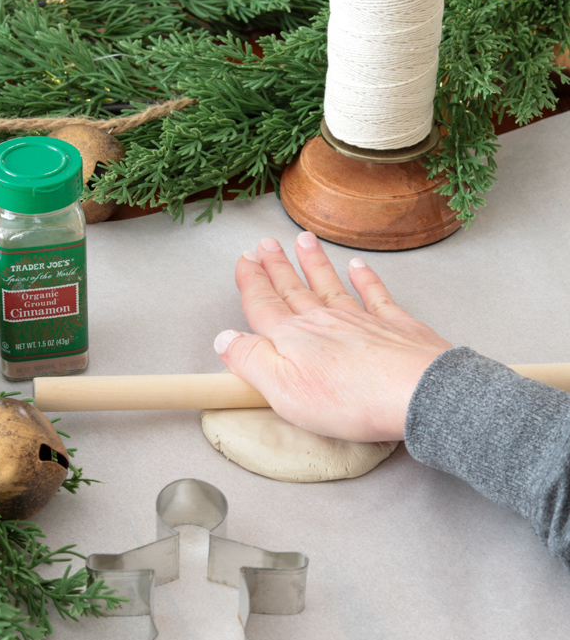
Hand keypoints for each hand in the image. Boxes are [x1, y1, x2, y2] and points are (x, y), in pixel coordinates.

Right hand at [214, 232, 451, 441]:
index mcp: (293, 339)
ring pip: (330, 284)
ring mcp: (361, 320)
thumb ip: (250, 360)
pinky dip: (365, 278)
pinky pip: (375, 295)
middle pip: (294, 290)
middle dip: (276, 267)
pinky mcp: (395, 327)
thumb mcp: (282, 390)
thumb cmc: (349, 399)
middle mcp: (324, 322)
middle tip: (265, 244)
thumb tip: (224, 338)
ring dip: (314, 263)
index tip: (244, 261)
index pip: (263, 305)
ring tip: (303, 241)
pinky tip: (358, 266)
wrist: (415, 393)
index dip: (251, 282)